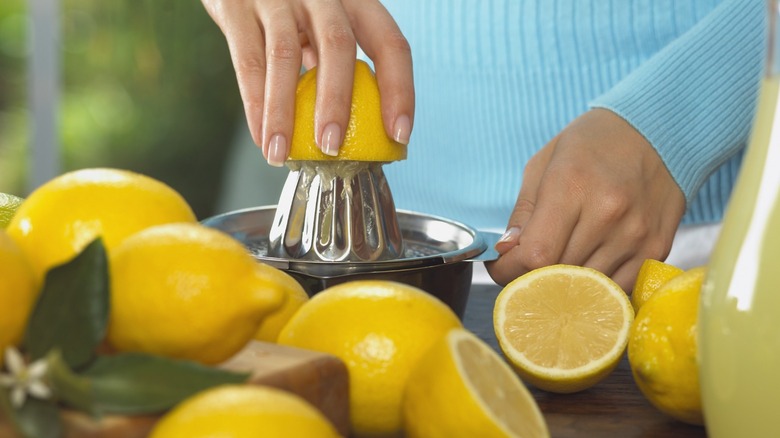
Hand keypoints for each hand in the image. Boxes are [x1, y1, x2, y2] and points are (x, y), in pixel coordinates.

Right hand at [201, 0, 414, 165]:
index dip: (399, 90)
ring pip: (284, 55)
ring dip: (284, 112)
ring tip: (281, 154)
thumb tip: (356, 132)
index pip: (390, 42)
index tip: (399, 135)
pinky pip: (248, 59)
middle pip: (338, 44)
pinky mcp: (236, 6)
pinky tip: (260, 136)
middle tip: (332, 148)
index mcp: (354, 0)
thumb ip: (336, 60)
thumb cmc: (289, 9)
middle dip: (337, 102)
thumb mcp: (322, 23)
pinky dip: (254, 102)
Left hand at [485, 109, 685, 291]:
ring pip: (588, 288)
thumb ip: (523, 214)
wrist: (657, 130)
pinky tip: (588, 271)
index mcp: (572, 186)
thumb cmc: (591, 145)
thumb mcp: (544, 165)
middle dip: (532, 279)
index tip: (502, 268)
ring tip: (556, 269)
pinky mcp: (657, 248)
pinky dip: (597, 288)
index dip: (510, 270)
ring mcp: (636, 234)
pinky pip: (618, 289)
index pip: (535, 255)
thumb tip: (507, 253)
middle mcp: (608, 213)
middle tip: (524, 270)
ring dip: (565, 287)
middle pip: (559, 276)